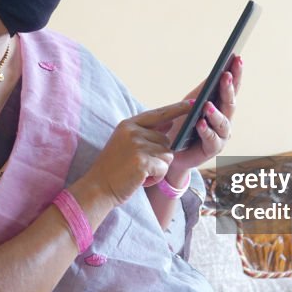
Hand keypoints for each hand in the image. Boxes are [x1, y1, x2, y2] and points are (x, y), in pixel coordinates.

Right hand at [77, 99, 192, 206]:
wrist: (97, 188)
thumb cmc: (113, 168)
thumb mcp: (126, 143)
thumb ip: (146, 132)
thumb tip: (171, 121)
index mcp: (128, 124)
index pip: (159, 113)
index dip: (177, 109)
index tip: (193, 103)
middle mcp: (133, 131)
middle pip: (166, 140)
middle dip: (159, 156)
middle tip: (140, 165)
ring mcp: (137, 145)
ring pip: (168, 155)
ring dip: (158, 168)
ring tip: (139, 172)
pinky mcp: (142, 161)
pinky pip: (164, 168)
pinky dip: (155, 178)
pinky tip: (140, 179)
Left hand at [165, 55, 242, 181]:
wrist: (172, 151)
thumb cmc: (183, 124)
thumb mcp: (191, 102)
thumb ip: (204, 90)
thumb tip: (216, 71)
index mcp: (222, 105)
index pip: (232, 87)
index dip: (236, 73)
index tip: (237, 58)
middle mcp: (225, 119)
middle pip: (230, 102)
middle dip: (229, 88)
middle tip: (226, 75)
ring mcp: (221, 135)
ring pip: (222, 123)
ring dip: (216, 113)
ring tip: (207, 105)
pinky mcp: (212, 149)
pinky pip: (211, 140)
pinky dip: (206, 131)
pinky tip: (200, 123)